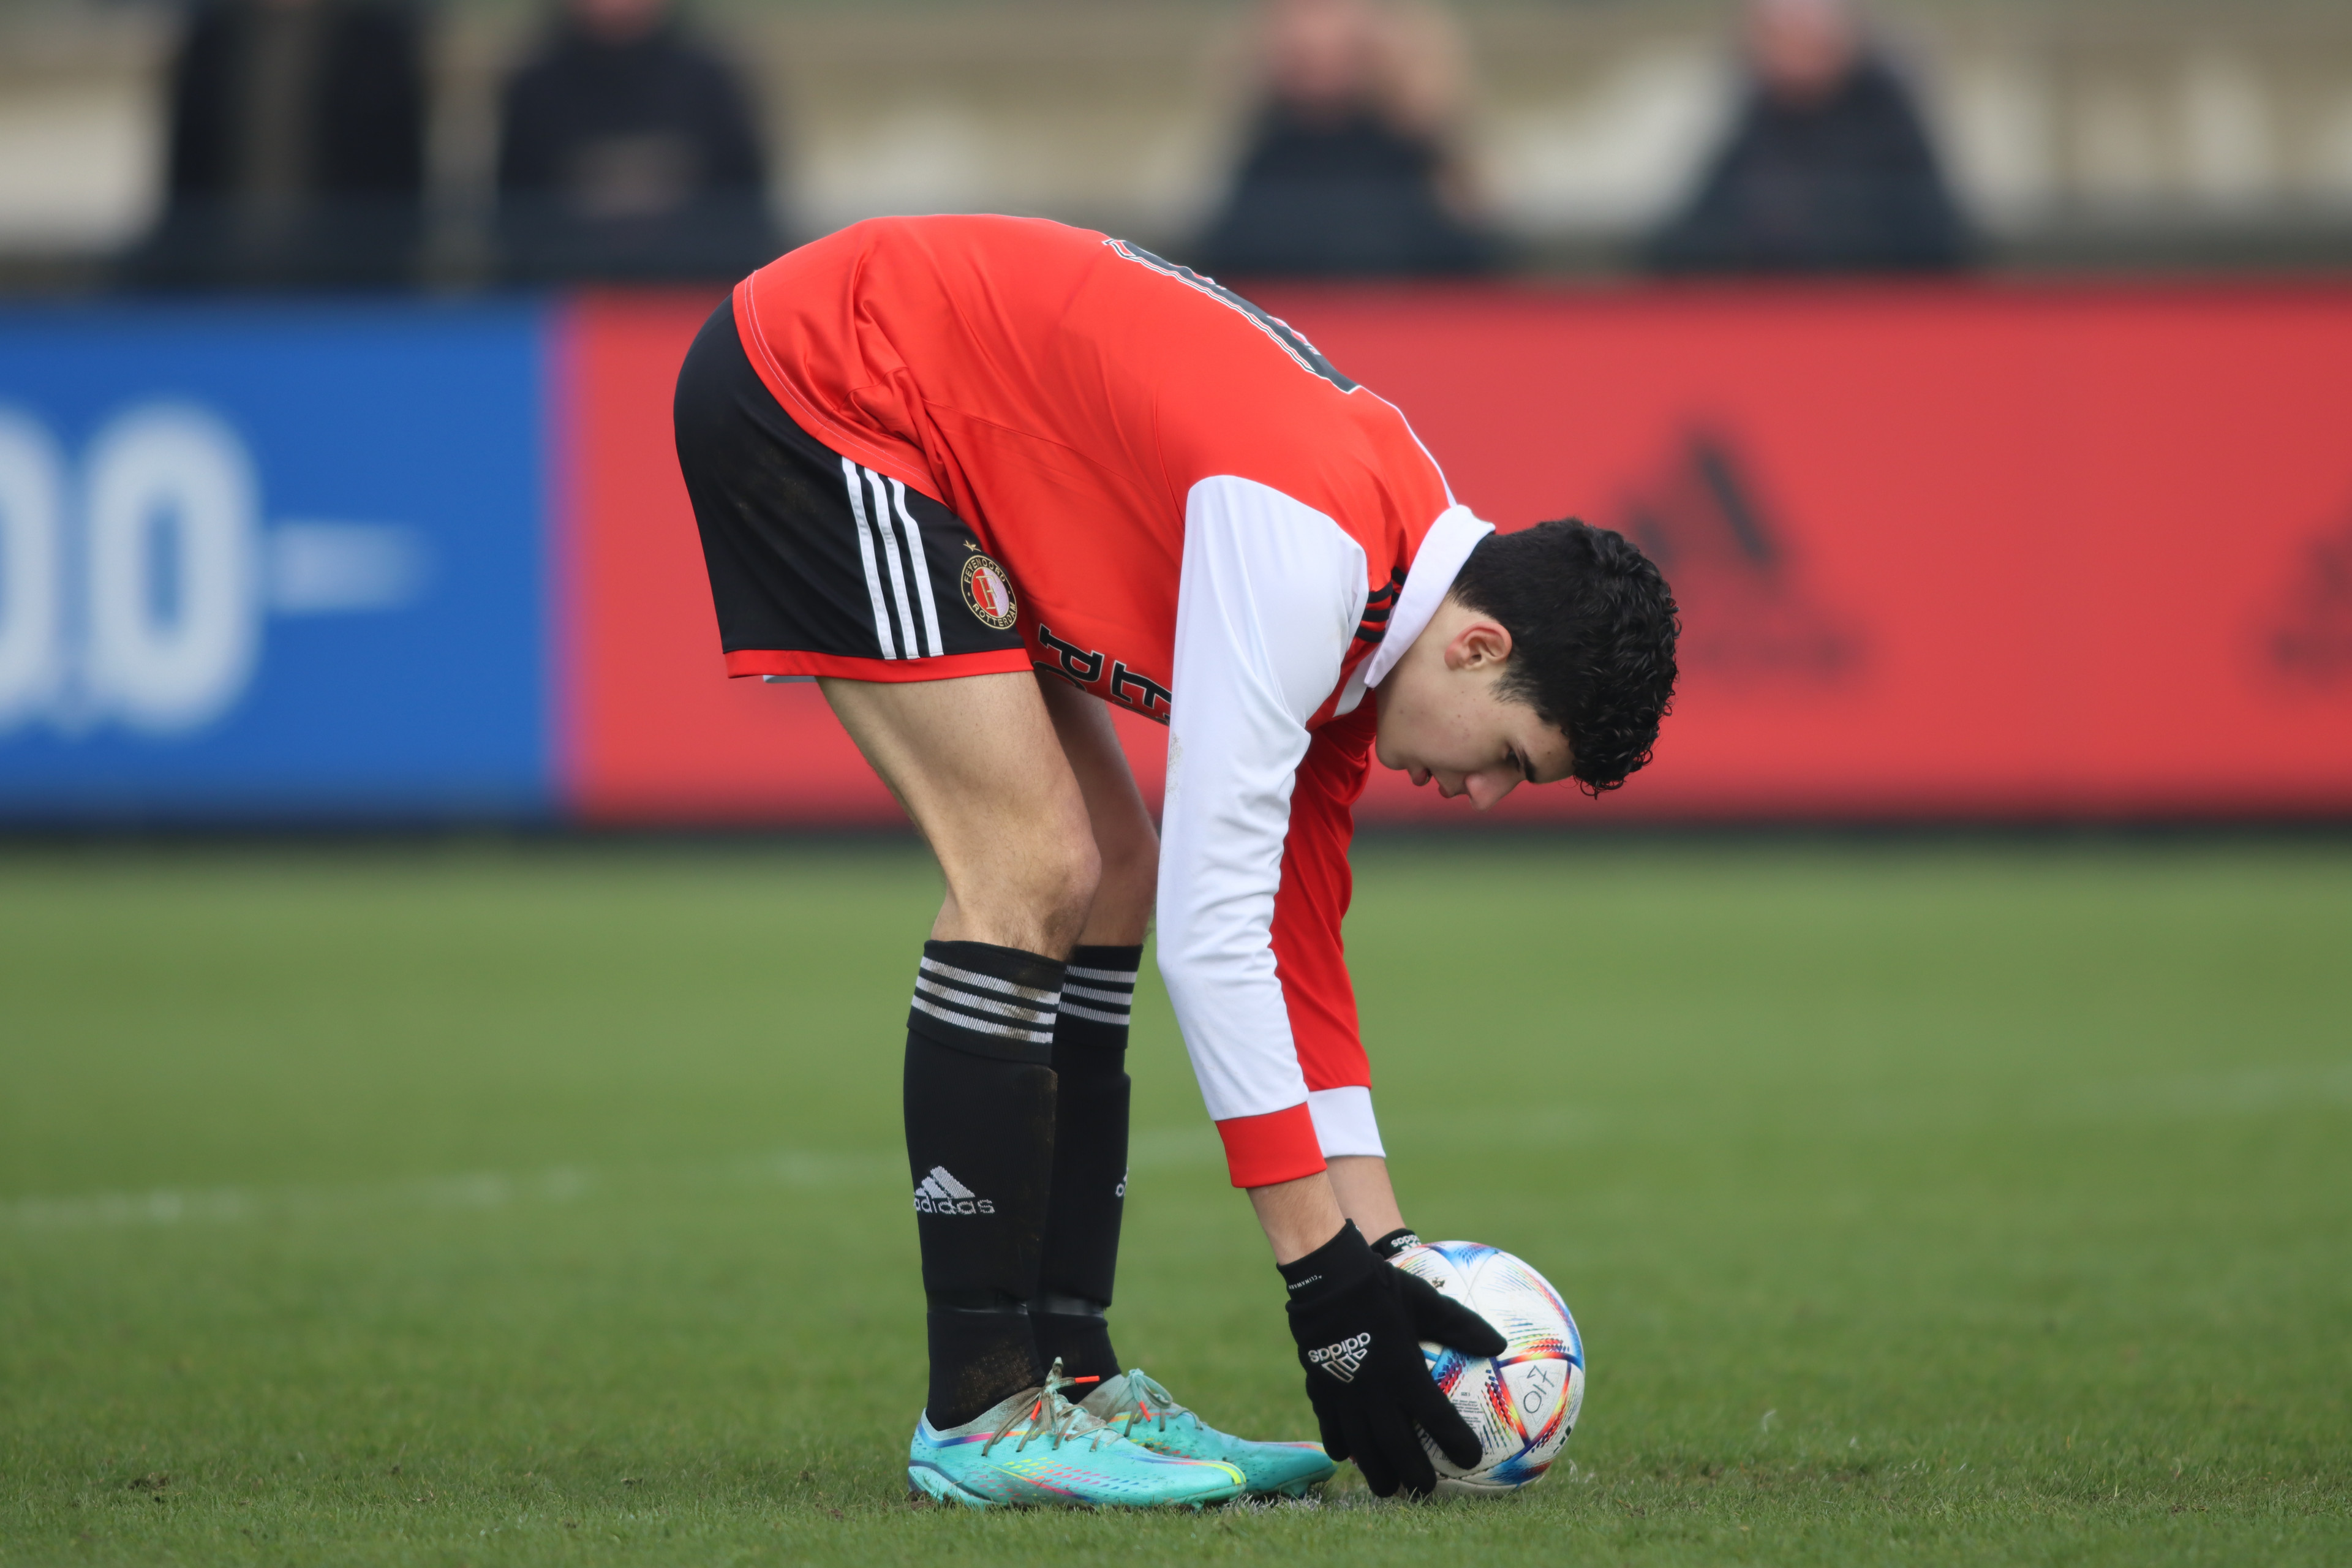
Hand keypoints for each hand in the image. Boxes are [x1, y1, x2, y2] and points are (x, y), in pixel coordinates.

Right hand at [1280, 1221, 1505, 1495]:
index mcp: (1404, 1373)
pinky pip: (1329, 1424)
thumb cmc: (1381, 1286)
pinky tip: (1343, 1454)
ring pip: (1360, 1444)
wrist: (1326, 1277)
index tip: (1471, 1459)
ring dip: (1374, 1469)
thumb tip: (1500, 1342)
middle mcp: (1374, 1391)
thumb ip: (1462, 1325)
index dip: (1455, 1442)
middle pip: (1395, 1445)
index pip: (1436, 1419)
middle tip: (1425, 1490)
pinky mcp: (1320, 1387)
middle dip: (1412, 1472)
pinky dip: (1338, 1443)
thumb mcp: (1428, 1301)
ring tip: (1385, 1488)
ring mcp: (1344, 1393)